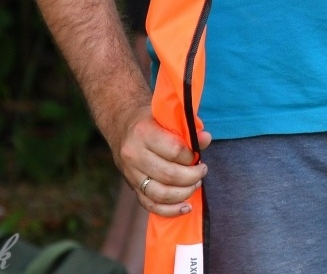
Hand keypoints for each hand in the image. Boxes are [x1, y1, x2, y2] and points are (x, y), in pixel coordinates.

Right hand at [109, 102, 212, 216]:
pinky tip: (186, 207)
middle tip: (202, 171)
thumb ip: (188, 128)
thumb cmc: (150, 119)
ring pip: (160, 194)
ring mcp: (130, 174)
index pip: (174, 151)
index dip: (191, 157)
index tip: (197, 155)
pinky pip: (150, 205)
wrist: (121, 124)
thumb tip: (206, 139)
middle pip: (169, 175)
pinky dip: (170, 210)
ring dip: (184, 193)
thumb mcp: (167, 116)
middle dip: (192, 177)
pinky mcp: (131, 187)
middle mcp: (134, 155)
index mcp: (144, 133)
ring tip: (196, 184)